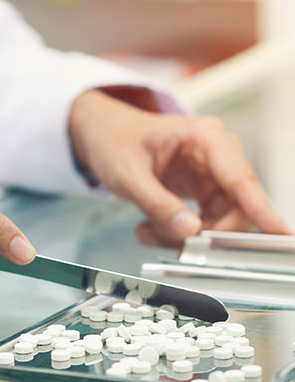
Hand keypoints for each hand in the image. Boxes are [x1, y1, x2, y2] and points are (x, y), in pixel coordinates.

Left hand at [69, 90, 291, 245]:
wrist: (103, 135)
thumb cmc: (116, 142)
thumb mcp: (129, 175)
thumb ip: (157, 204)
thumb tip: (189, 232)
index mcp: (204, 138)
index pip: (241, 179)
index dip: (262, 210)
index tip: (280, 234)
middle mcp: (216, 155)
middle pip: (235, 207)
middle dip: (206, 234)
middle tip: (172, 246)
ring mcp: (211, 174)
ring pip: (219, 221)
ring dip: (185, 237)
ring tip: (148, 234)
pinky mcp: (201, 191)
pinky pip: (203, 223)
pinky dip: (177, 234)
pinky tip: (150, 230)